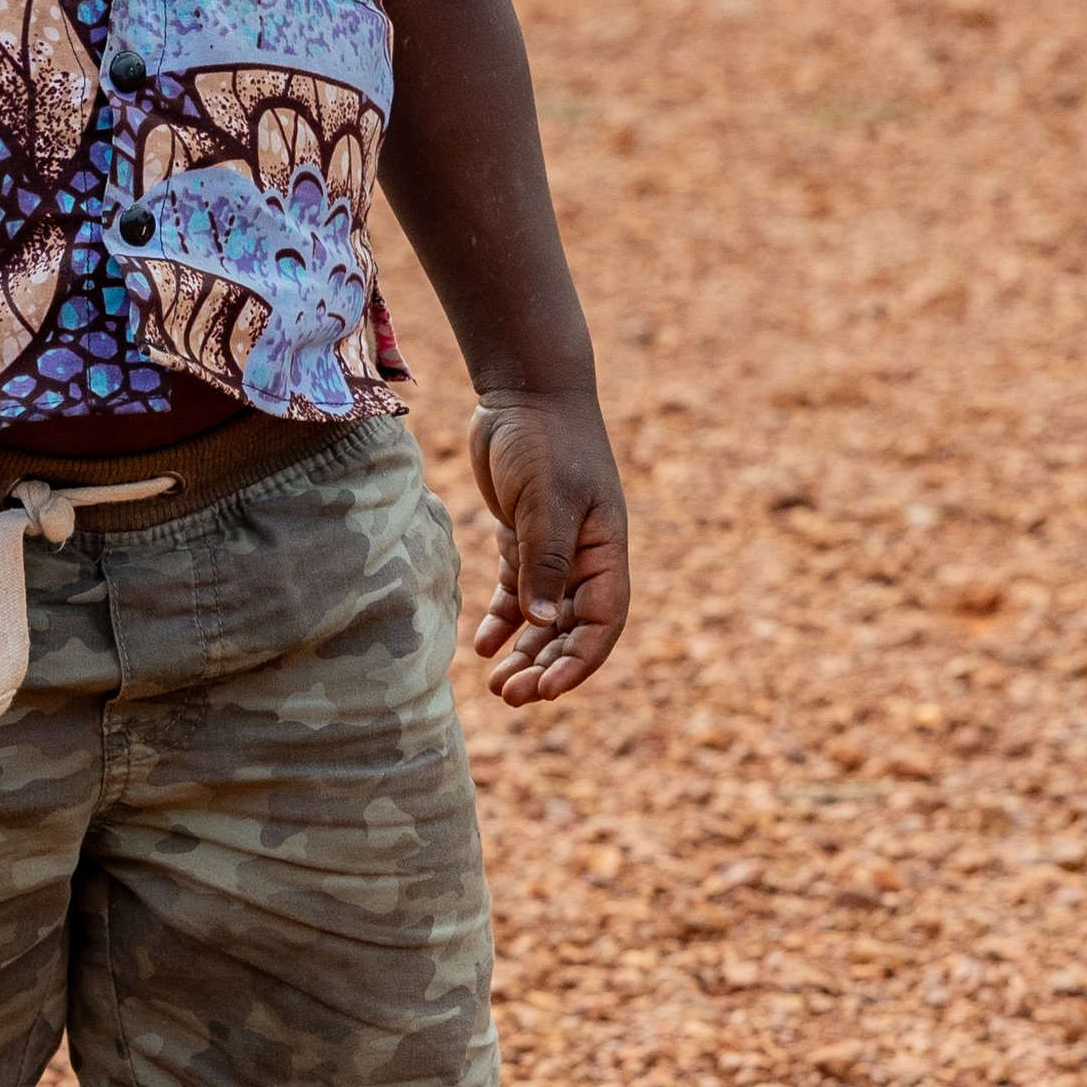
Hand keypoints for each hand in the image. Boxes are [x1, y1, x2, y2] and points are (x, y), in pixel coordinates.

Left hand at [467, 389, 628, 703]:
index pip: (602, 624)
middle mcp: (585, 557)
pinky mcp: (524, 536)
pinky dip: (503, 620)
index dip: (578, 663)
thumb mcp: (546, 500)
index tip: (545, 691)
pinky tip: (482, 645)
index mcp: (605, 552)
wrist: (525, 390)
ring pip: (542, 617)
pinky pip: (517, 591)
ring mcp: (555, 549)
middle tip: (509, 696)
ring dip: (524, 652)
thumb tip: (539, 623)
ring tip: (497, 686)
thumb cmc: (545, 440)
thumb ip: (544, 560)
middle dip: (545, 667)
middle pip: (571, 630)